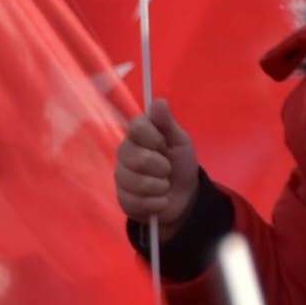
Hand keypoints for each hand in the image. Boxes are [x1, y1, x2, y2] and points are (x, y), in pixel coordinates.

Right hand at [114, 98, 199, 238]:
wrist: (184, 195)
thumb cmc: (180, 163)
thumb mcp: (180, 141)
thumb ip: (167, 123)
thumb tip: (159, 101)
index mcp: (138, 135)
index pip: (136, 127)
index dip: (153, 136)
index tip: (163, 143)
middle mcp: (124, 154)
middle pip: (138, 158)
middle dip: (162, 167)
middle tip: (167, 169)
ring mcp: (121, 177)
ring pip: (139, 183)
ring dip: (161, 187)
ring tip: (164, 185)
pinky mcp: (123, 199)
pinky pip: (138, 202)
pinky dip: (157, 203)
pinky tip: (159, 200)